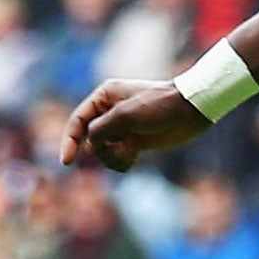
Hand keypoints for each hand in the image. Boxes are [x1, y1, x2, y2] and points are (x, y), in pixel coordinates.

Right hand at [60, 78, 210, 172]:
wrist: (191, 110)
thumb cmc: (160, 106)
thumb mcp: (125, 115)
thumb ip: (100, 129)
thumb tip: (89, 146)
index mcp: (104, 97)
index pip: (78, 121)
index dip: (69, 141)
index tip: (67, 161)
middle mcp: (110, 112)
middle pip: (90, 139)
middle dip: (102, 149)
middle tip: (123, 147)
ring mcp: (122, 127)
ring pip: (103, 151)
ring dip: (113, 157)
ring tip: (131, 153)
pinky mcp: (134, 140)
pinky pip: (117, 157)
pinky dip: (122, 161)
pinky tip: (134, 158)